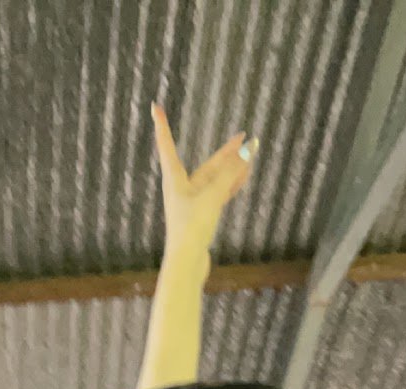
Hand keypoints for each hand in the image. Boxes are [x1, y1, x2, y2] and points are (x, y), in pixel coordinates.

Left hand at [151, 102, 256, 259]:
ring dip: (233, 169)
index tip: (155, 107)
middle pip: (207, 165)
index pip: (167, 146)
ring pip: (216, 180)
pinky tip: (244, 177)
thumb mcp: (212, 196)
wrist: (187, 263)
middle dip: (226, 152)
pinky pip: (220, 195)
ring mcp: (193, 204)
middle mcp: (182, 189)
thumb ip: (230, 172)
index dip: (162, 126)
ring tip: (251, 156)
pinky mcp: (202, 217)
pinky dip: (232, 185)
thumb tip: (249, 149)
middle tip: (244, 136)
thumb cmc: (192, 228)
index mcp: (174, 180)